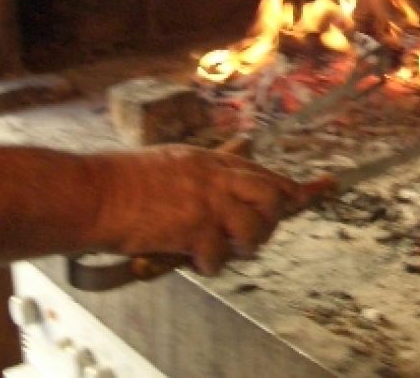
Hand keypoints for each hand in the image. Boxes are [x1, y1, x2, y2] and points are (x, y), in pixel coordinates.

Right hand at [92, 144, 321, 274]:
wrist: (94, 194)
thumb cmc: (124, 182)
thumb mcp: (171, 162)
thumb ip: (204, 168)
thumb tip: (234, 155)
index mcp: (208, 161)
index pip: (263, 172)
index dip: (294, 186)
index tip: (325, 187)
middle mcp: (214, 178)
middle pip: (271, 195)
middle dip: (272, 219)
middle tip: (252, 236)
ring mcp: (206, 202)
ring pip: (255, 228)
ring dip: (242, 246)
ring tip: (219, 250)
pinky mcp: (193, 229)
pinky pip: (220, 256)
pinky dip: (209, 264)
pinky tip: (191, 258)